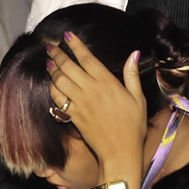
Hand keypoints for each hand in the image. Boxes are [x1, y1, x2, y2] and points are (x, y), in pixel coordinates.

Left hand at [46, 32, 146, 182]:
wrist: (120, 152)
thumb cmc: (133, 127)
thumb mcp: (138, 98)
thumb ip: (132, 75)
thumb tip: (134, 53)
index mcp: (108, 83)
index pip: (87, 58)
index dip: (75, 45)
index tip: (67, 36)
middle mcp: (91, 91)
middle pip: (69, 67)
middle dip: (58, 54)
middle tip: (50, 46)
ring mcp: (80, 104)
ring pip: (60, 82)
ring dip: (53, 70)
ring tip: (49, 62)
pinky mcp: (73, 117)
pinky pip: (58, 100)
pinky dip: (53, 90)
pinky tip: (52, 85)